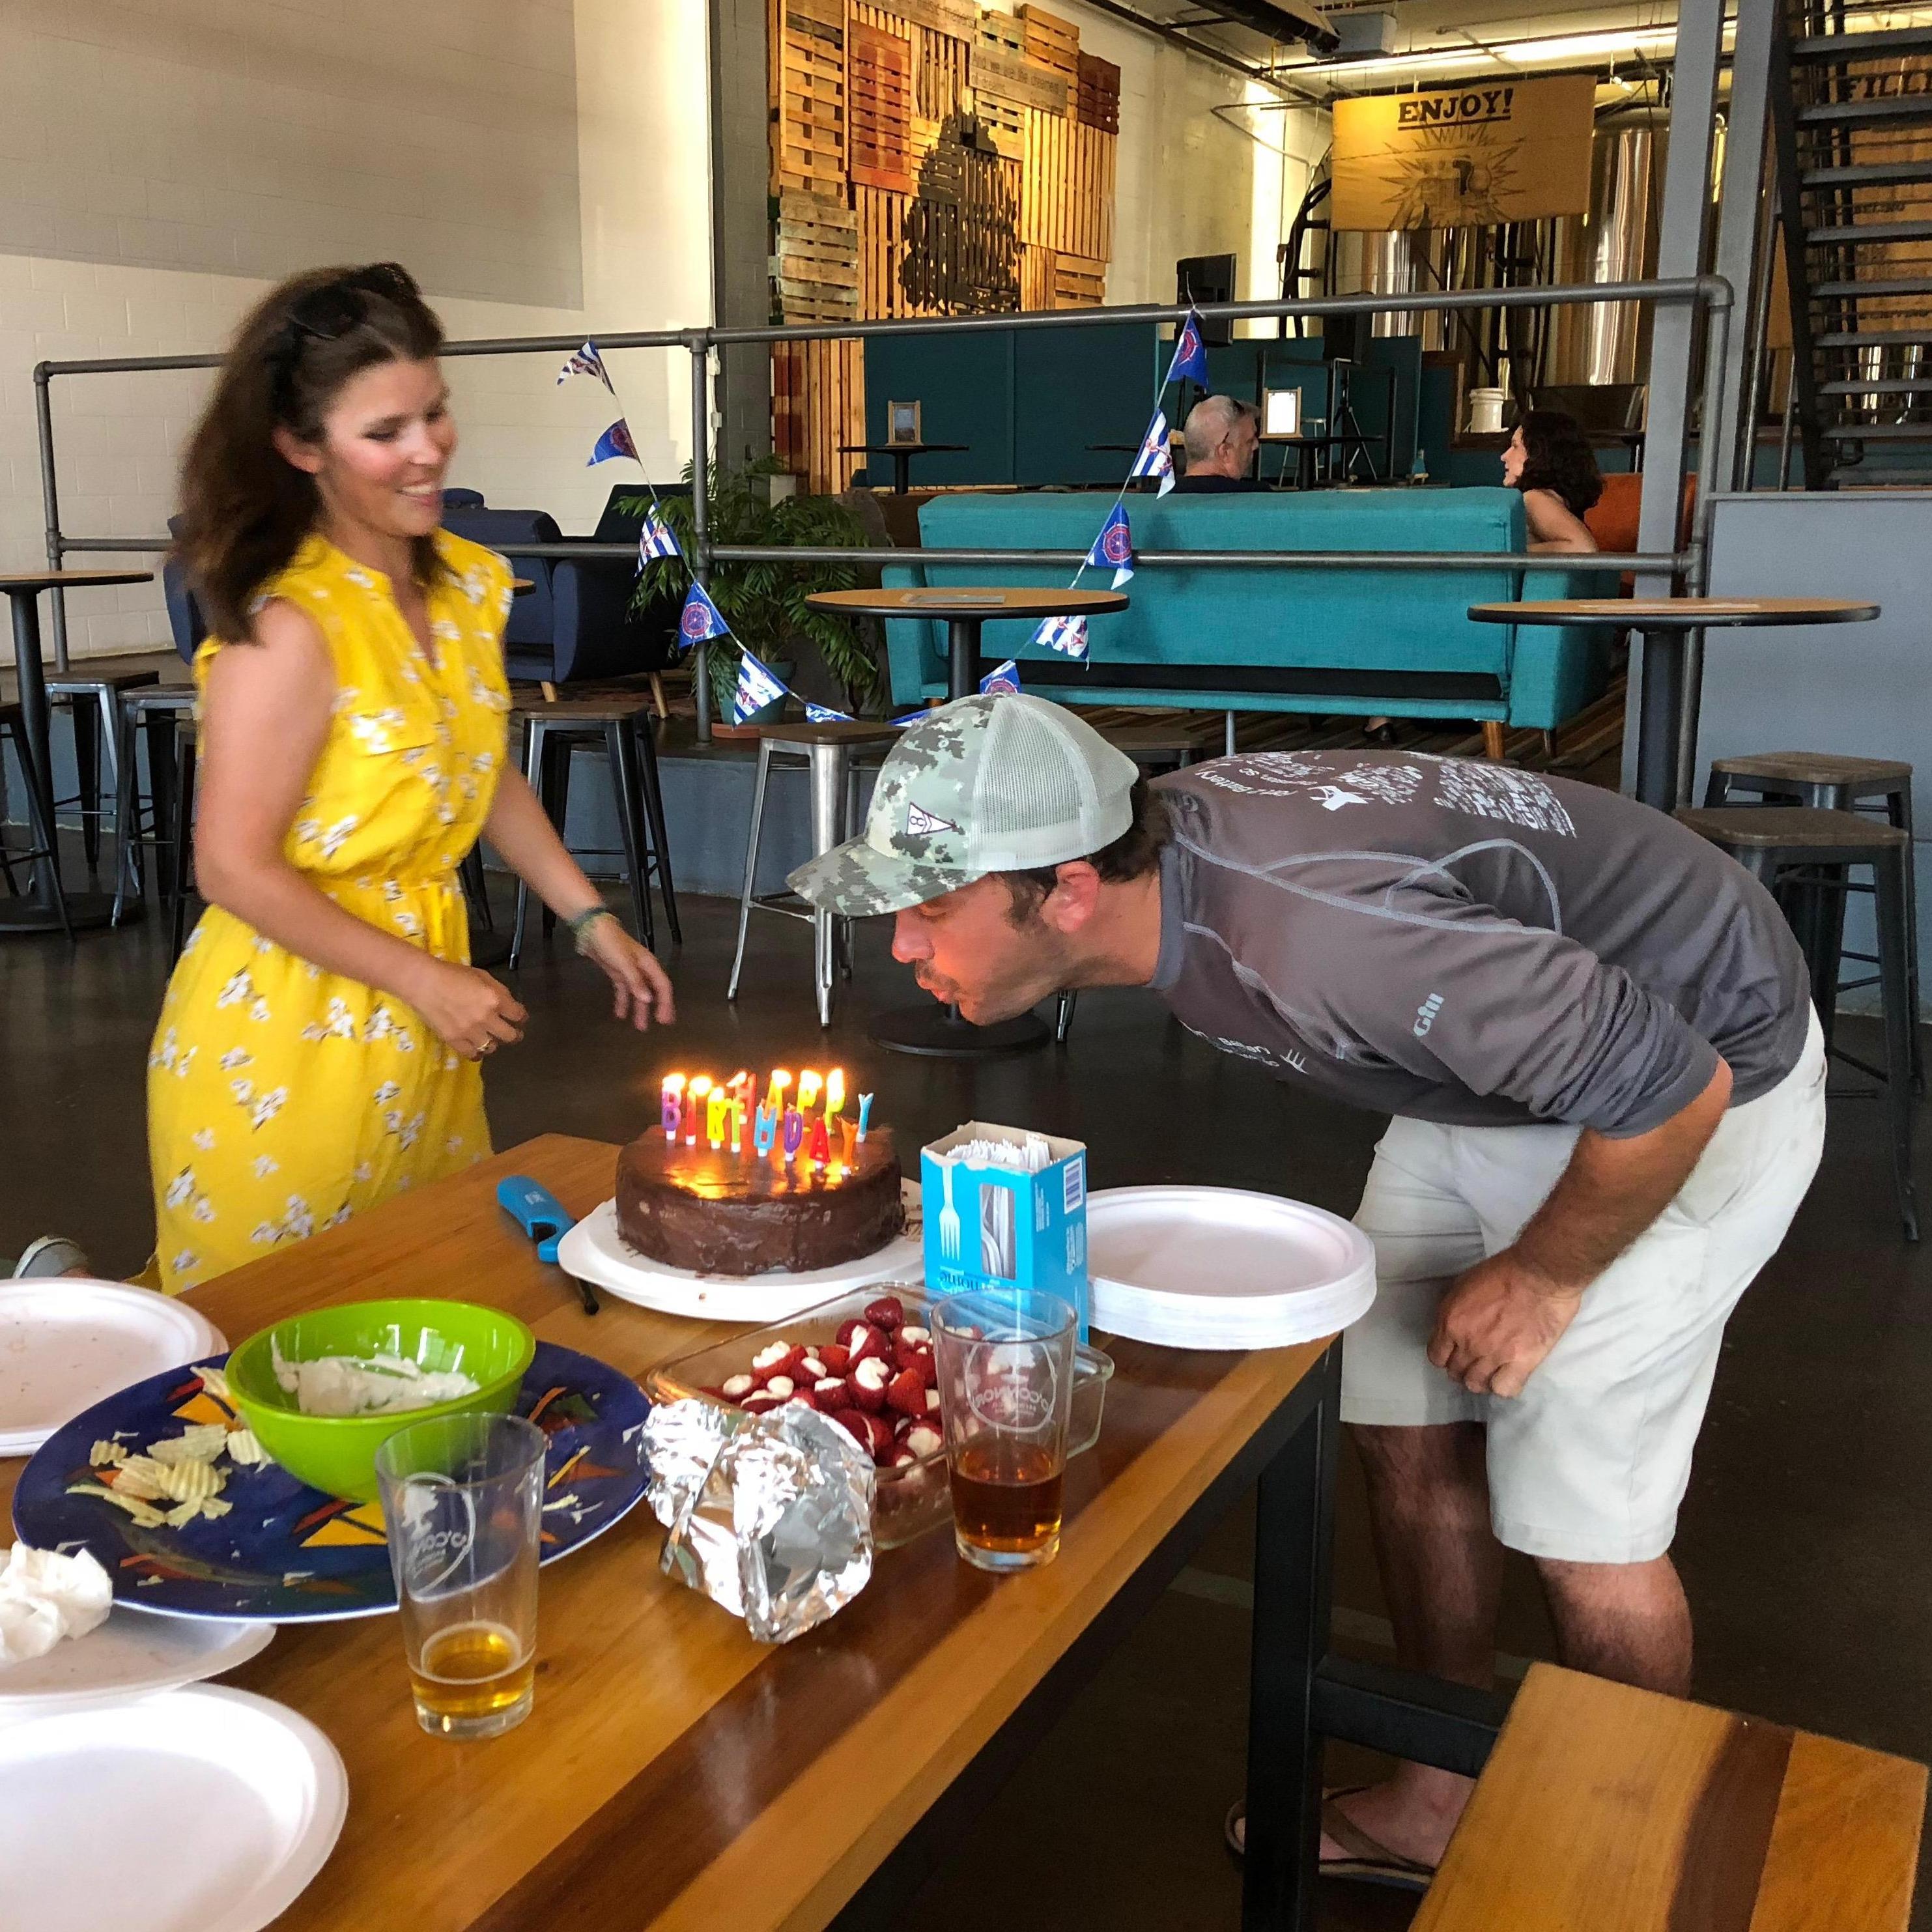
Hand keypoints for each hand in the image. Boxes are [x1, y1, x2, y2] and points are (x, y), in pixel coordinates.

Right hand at [408, 960, 527, 1060]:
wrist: (423, 982)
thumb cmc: (452, 973)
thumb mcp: (482, 975)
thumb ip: (498, 990)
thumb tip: (508, 1004)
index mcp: (495, 999)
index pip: (518, 1015)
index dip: (521, 1017)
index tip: (519, 1018)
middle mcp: (486, 1018)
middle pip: (510, 1035)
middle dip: (515, 1034)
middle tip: (514, 1034)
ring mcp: (470, 1031)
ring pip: (492, 1047)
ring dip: (494, 1042)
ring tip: (491, 1039)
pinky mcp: (454, 1040)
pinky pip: (472, 1054)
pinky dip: (477, 1053)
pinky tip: (477, 1049)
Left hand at [578, 913, 675, 1029]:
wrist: (591, 930)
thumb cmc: (610, 943)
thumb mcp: (624, 962)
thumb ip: (635, 981)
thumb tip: (648, 1000)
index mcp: (648, 965)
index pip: (662, 986)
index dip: (665, 1002)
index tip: (664, 1019)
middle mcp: (642, 969)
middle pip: (653, 991)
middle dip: (658, 1007)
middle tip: (660, 1024)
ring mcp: (629, 971)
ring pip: (638, 994)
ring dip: (639, 1009)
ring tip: (639, 1026)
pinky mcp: (617, 973)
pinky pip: (623, 991)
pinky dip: (623, 1002)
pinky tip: (620, 1014)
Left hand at [1427, 1251, 1581, 1398]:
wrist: (1540, 1274)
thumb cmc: (1502, 1271)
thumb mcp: (1463, 1284)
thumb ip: (1452, 1310)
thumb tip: (1449, 1327)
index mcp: (1451, 1322)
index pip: (1436, 1356)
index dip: (1444, 1356)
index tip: (1454, 1352)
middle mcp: (1469, 1343)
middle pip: (1455, 1372)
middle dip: (1461, 1368)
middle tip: (1474, 1361)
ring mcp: (1495, 1355)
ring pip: (1476, 1384)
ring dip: (1479, 1380)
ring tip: (1489, 1372)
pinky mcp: (1522, 1363)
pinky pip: (1504, 1389)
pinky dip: (1503, 1386)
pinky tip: (1507, 1375)